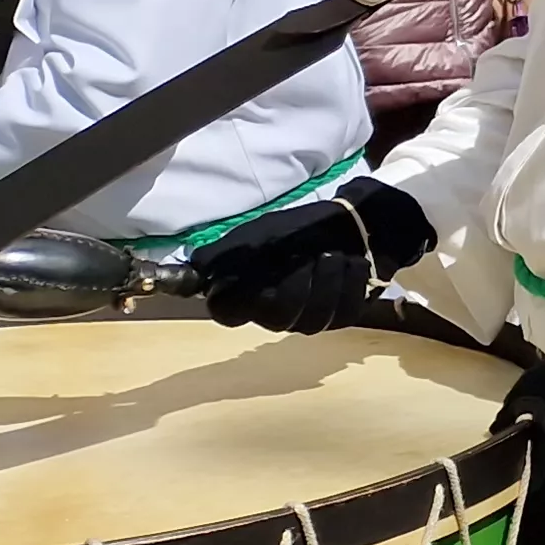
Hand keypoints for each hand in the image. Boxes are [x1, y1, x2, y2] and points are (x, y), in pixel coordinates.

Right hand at [189, 178, 436, 334]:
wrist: (354, 223)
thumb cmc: (302, 229)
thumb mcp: (263, 232)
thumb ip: (228, 252)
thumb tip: (190, 268)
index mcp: (246, 292)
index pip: (227, 313)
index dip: (238, 300)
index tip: (259, 277)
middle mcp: (273, 313)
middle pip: (277, 318)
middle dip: (297, 283)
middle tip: (309, 255)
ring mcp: (307, 319)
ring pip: (313, 321)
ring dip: (328, 281)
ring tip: (335, 254)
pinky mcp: (341, 317)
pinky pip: (346, 313)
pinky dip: (352, 283)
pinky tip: (354, 263)